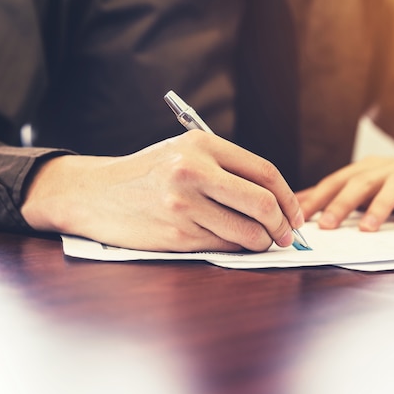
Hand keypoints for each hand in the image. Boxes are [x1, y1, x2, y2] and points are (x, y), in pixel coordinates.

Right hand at [21, 130, 304, 251]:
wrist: (97, 194)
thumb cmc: (149, 174)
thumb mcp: (186, 152)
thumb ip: (228, 169)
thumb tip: (277, 201)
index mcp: (202, 145)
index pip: (265, 172)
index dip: (289, 197)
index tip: (296, 213)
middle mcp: (193, 172)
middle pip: (262, 203)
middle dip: (283, 224)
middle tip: (287, 235)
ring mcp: (184, 206)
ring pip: (246, 232)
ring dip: (262, 242)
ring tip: (263, 241)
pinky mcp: (176, 235)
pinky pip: (224, 246)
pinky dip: (236, 248)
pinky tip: (234, 243)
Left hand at [297, 150, 393, 231]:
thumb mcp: (368, 183)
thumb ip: (337, 194)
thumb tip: (298, 202)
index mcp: (367, 169)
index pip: (336, 181)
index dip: (316, 198)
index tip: (297, 218)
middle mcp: (388, 169)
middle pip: (361, 182)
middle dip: (341, 204)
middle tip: (326, 226)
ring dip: (380, 206)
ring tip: (367, 229)